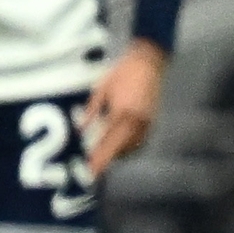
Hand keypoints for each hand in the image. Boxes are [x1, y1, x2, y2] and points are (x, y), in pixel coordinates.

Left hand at [82, 41, 166, 175]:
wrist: (149, 61)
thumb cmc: (122, 72)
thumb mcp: (102, 89)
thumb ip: (91, 111)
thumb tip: (80, 130)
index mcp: (122, 113)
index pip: (108, 143)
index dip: (99, 159)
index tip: (89, 171)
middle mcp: (137, 122)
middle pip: (120, 150)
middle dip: (106, 159)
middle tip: (92, 167)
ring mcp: (147, 123)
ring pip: (131, 149)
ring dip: (117, 155)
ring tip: (102, 157)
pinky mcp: (153, 122)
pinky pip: (140, 143)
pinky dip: (128, 148)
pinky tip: (118, 147)